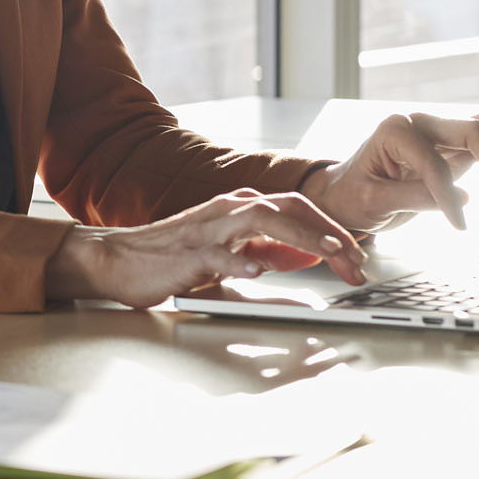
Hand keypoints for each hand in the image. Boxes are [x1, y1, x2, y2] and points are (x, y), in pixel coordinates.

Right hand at [44, 191, 367, 307]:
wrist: (119, 259)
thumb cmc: (173, 257)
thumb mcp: (231, 251)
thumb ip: (267, 249)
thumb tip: (306, 253)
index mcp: (242, 208)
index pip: (299, 210)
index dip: (334, 230)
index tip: (359, 257)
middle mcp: (230, 210)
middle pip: (291, 208)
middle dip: (330, 232)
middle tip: (357, 259)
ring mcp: (208, 229)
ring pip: (262, 220)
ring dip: (300, 235)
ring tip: (327, 250)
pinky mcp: (188, 252)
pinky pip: (217, 254)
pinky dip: (239, 261)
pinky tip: (256, 270)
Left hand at [302, 110, 478, 232]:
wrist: (344, 194)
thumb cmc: (352, 195)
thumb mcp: (373, 201)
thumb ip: (413, 197)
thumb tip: (460, 199)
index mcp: (395, 131)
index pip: (435, 161)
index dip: (448, 195)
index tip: (458, 224)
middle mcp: (419, 124)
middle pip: (475, 128)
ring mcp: (437, 132)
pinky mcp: (451, 146)